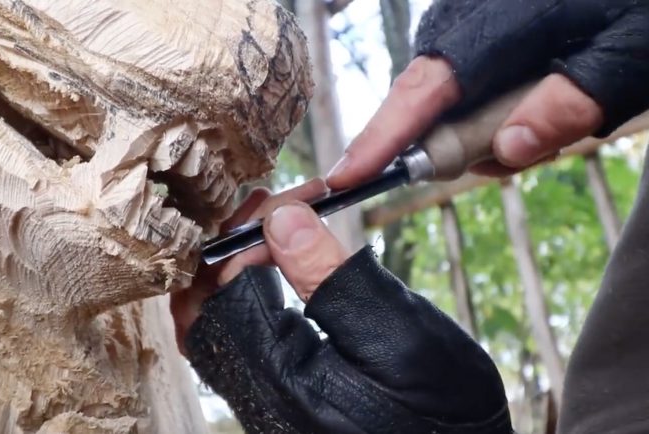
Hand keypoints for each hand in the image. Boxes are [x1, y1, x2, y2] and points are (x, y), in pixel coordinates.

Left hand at [182, 200, 510, 432]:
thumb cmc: (443, 410)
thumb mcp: (403, 334)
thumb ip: (334, 278)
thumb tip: (280, 220)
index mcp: (278, 379)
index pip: (222, 292)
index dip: (248, 236)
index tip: (291, 204)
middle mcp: (255, 394)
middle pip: (200, 308)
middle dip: (229, 244)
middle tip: (271, 205)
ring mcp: (262, 398)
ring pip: (212, 321)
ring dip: (234, 263)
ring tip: (274, 225)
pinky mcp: (276, 394)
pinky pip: (234, 335)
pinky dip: (245, 288)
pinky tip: (277, 265)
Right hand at [328, 0, 648, 186]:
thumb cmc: (634, 8)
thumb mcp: (624, 57)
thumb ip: (570, 104)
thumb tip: (509, 148)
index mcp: (496, 26)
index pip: (423, 92)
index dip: (382, 140)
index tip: (344, 178)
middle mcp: (465, 20)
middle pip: (425, 101)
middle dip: (461, 144)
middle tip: (521, 153)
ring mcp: (464, 21)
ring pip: (444, 98)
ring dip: (485, 128)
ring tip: (546, 124)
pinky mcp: (471, 27)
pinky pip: (459, 83)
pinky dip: (488, 107)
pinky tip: (534, 103)